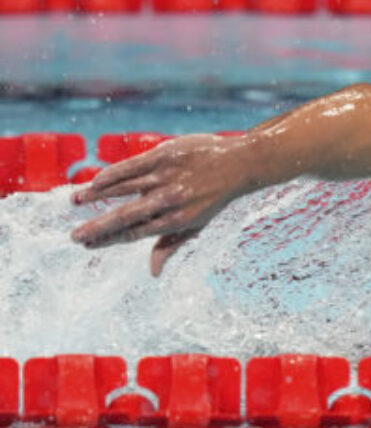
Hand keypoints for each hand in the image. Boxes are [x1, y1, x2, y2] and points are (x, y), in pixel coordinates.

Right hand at [70, 134, 252, 275]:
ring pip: (124, 187)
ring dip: (97, 195)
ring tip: (76, 201)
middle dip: (98, 228)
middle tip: (74, 236)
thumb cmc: (214, 198)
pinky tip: (96, 181)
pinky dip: (112, 174)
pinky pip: (132, 165)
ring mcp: (166, 176)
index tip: (88, 245)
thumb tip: (153, 273)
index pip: (135, 234)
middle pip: (126, 216)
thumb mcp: (197, 225)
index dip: (109, 240)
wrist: (239, 163)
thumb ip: (171, 246)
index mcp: (177, 220)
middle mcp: (170, 200)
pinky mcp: (165, 155)